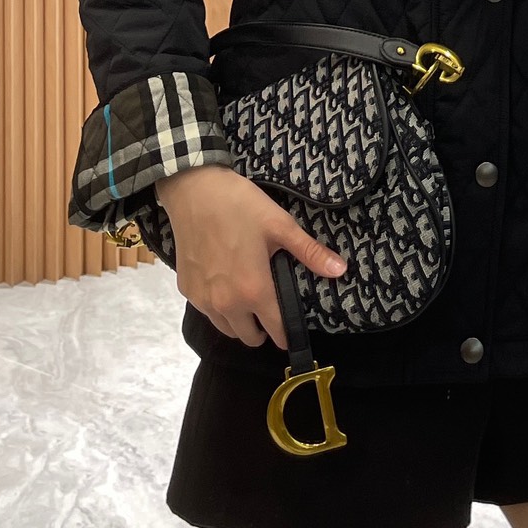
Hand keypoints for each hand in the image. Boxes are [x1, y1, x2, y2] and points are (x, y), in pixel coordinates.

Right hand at [154, 166, 345, 350]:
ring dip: (239, 321)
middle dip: (263, 329)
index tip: (292, 326)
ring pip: (226, 328)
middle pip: (249, 337)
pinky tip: (225, 283)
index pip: (276, 331)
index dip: (287, 332)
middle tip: (270, 306)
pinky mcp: (186, 289)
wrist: (194, 190)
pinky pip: (207, 311)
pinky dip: (218, 307)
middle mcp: (226, 304)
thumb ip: (310, 252)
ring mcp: (203, 299)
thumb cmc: (240, 206)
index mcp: (253, 291)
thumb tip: (341, 270)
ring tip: (248, 296)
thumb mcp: (280, 225)